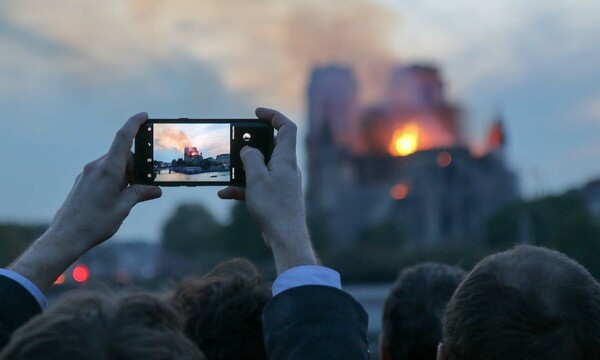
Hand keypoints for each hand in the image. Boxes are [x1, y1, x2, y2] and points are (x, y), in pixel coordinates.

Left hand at [49, 112, 160, 250]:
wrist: (66, 236)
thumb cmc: (95, 222)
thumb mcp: (123, 207)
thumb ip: (140, 193)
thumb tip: (156, 189)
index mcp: (109, 170)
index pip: (123, 138)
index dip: (134, 124)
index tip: (144, 115)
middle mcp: (97, 167)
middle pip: (122, 155)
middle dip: (136, 165)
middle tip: (146, 183)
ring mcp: (88, 173)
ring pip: (114, 165)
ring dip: (126, 175)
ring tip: (129, 197)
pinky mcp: (84, 181)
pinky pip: (104, 172)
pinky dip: (116, 179)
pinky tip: (117, 197)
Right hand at [219, 108, 316, 273]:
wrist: (285, 237)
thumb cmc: (274, 207)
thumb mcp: (257, 178)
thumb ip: (250, 159)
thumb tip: (248, 149)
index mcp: (286, 158)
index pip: (287, 128)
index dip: (273, 116)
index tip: (257, 113)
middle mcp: (287, 168)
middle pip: (271, 146)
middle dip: (252, 144)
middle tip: (236, 143)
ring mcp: (282, 182)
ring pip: (261, 167)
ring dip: (243, 169)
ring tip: (227, 173)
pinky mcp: (276, 196)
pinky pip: (258, 185)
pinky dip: (243, 187)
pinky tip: (226, 193)